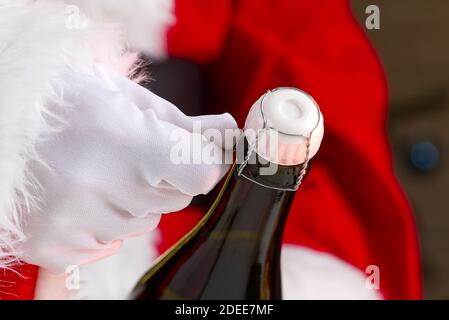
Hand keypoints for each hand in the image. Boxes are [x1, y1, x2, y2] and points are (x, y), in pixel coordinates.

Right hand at [19, 65, 236, 272]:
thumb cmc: (62, 99)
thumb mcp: (123, 97)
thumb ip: (181, 123)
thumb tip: (227, 134)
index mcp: (123, 142)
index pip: (199, 174)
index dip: (200, 164)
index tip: (193, 155)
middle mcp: (96, 188)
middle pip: (173, 200)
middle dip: (162, 179)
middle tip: (126, 153)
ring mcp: (70, 222)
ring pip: (142, 224)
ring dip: (131, 201)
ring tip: (95, 170)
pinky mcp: (49, 245)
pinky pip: (106, 245)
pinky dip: (101, 224)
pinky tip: (76, 194)